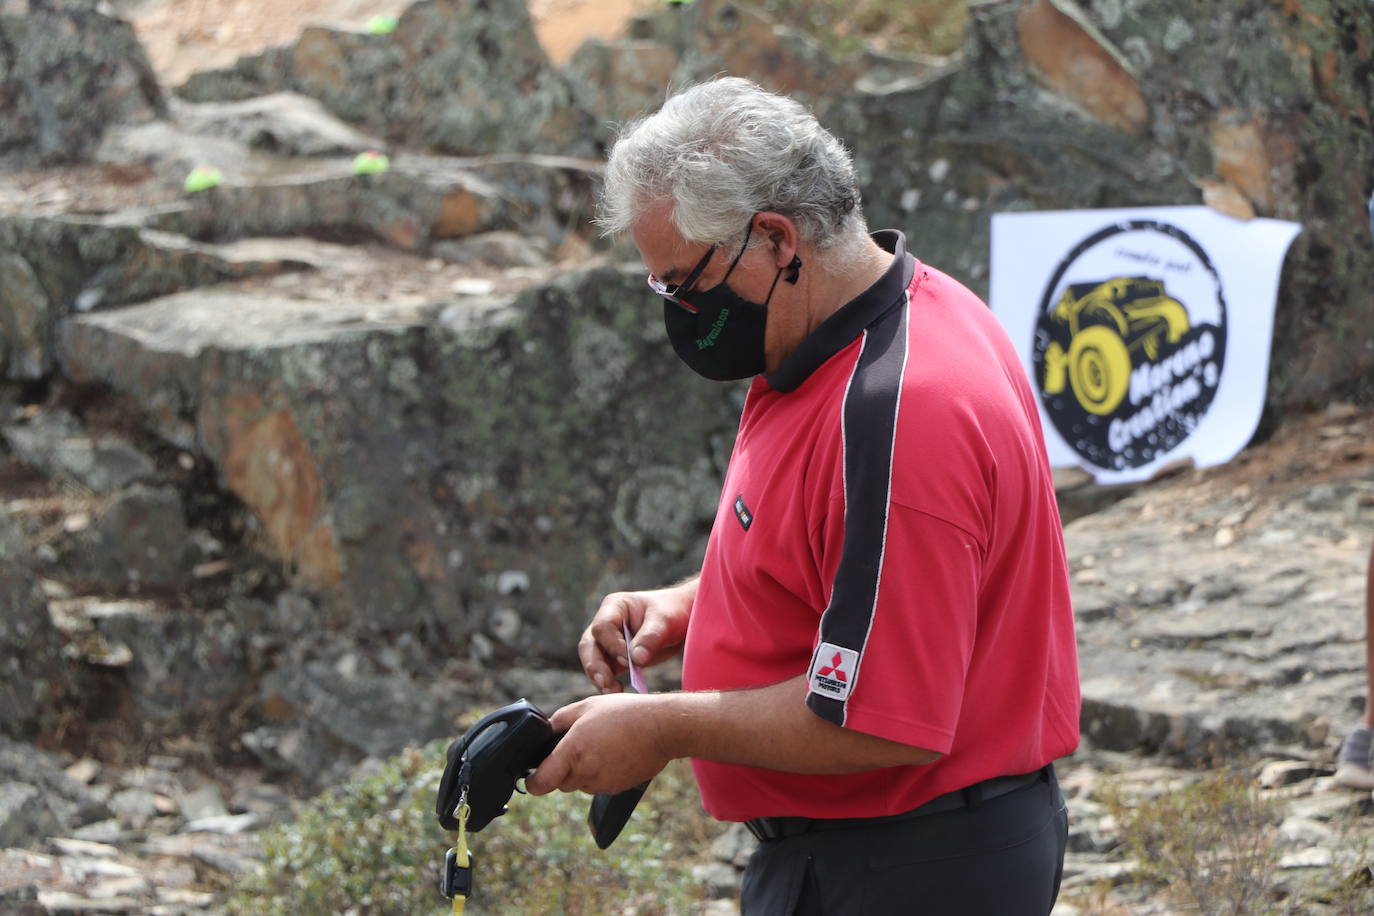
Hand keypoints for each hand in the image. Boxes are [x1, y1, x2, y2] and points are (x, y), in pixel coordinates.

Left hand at [525, 694, 672, 794]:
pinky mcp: (617, 788)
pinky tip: (614, 754)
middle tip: (578, 747)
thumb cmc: (625, 713)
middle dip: (562, 770)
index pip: (541, 783)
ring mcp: (602, 783)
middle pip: (561, 783)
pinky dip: (601, 774)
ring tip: (601, 746)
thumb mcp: (587, 706)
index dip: (533, 782)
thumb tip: (545, 731)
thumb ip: (560, 720)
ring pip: (581, 784)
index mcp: (572, 751)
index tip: (533, 776)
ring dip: (583, 772)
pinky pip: (600, 785)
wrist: (662, 727)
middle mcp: (585, 772)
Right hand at [578, 579, 695, 693]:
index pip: (603, 627)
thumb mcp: (665, 620)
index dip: (612, 644)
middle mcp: (606, 624)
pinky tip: (619, 694)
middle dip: (596, 666)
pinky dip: (609, 684)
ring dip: (600, 678)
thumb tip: (636, 660)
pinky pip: (606, 673)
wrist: (681, 618)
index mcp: (615, 606)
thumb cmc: (672, 611)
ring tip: (612, 693)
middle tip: (606, 684)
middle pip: (589, 646)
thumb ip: (651, 637)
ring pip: (593, 661)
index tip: (628, 660)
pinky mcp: (614, 659)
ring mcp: (607, 642)